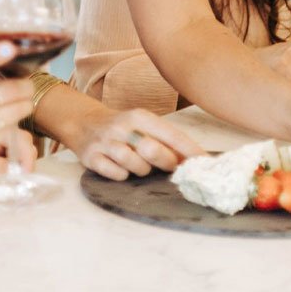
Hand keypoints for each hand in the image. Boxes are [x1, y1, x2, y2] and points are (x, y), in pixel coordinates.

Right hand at [0, 41, 33, 191]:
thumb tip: (5, 58)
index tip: (11, 47)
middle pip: (1, 93)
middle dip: (23, 87)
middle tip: (29, 84)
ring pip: (9, 115)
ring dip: (23, 107)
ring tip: (26, 102)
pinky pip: (6, 136)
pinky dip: (14, 127)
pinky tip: (13, 122)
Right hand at [66, 104, 206, 181]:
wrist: (83, 123)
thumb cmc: (123, 128)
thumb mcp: (143, 125)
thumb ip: (166, 140)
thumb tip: (197, 160)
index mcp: (139, 116)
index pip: (171, 134)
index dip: (190, 151)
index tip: (207, 165)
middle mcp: (122, 126)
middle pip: (152, 149)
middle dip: (165, 162)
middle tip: (170, 167)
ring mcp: (106, 142)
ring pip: (134, 164)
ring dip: (141, 170)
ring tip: (139, 165)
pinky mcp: (91, 157)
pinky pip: (115, 174)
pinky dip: (122, 176)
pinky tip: (120, 169)